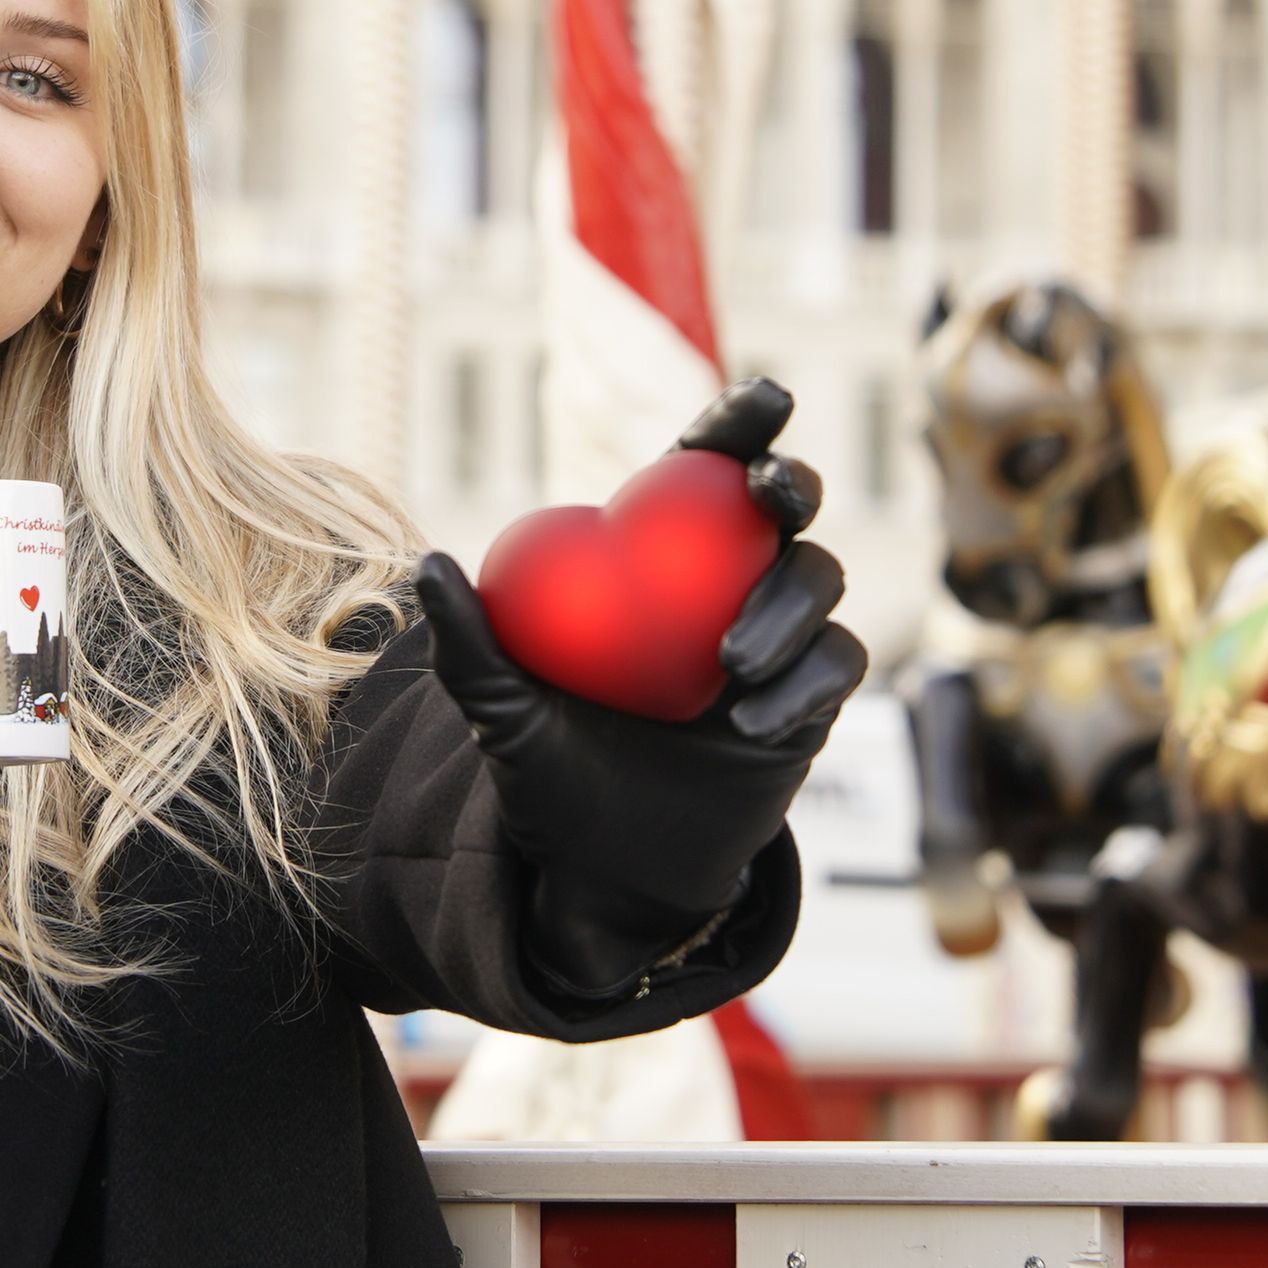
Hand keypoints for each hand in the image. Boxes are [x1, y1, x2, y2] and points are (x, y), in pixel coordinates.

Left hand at [425, 380, 866, 997]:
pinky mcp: (815, 699)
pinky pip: (837, 666)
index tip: (759, 401)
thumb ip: (473, 646)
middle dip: (792, 480)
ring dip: (785, 606)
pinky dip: (804, 681)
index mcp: (661, 552)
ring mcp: (781, 636)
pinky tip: (750, 720)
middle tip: (767, 496)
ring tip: (728, 663)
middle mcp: (730, 579)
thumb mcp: (504, 714)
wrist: (613, 866)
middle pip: (786, 504)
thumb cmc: (552, 770)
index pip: (706, 466)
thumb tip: (431, 566)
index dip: (741, 422)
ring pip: (818, 580)